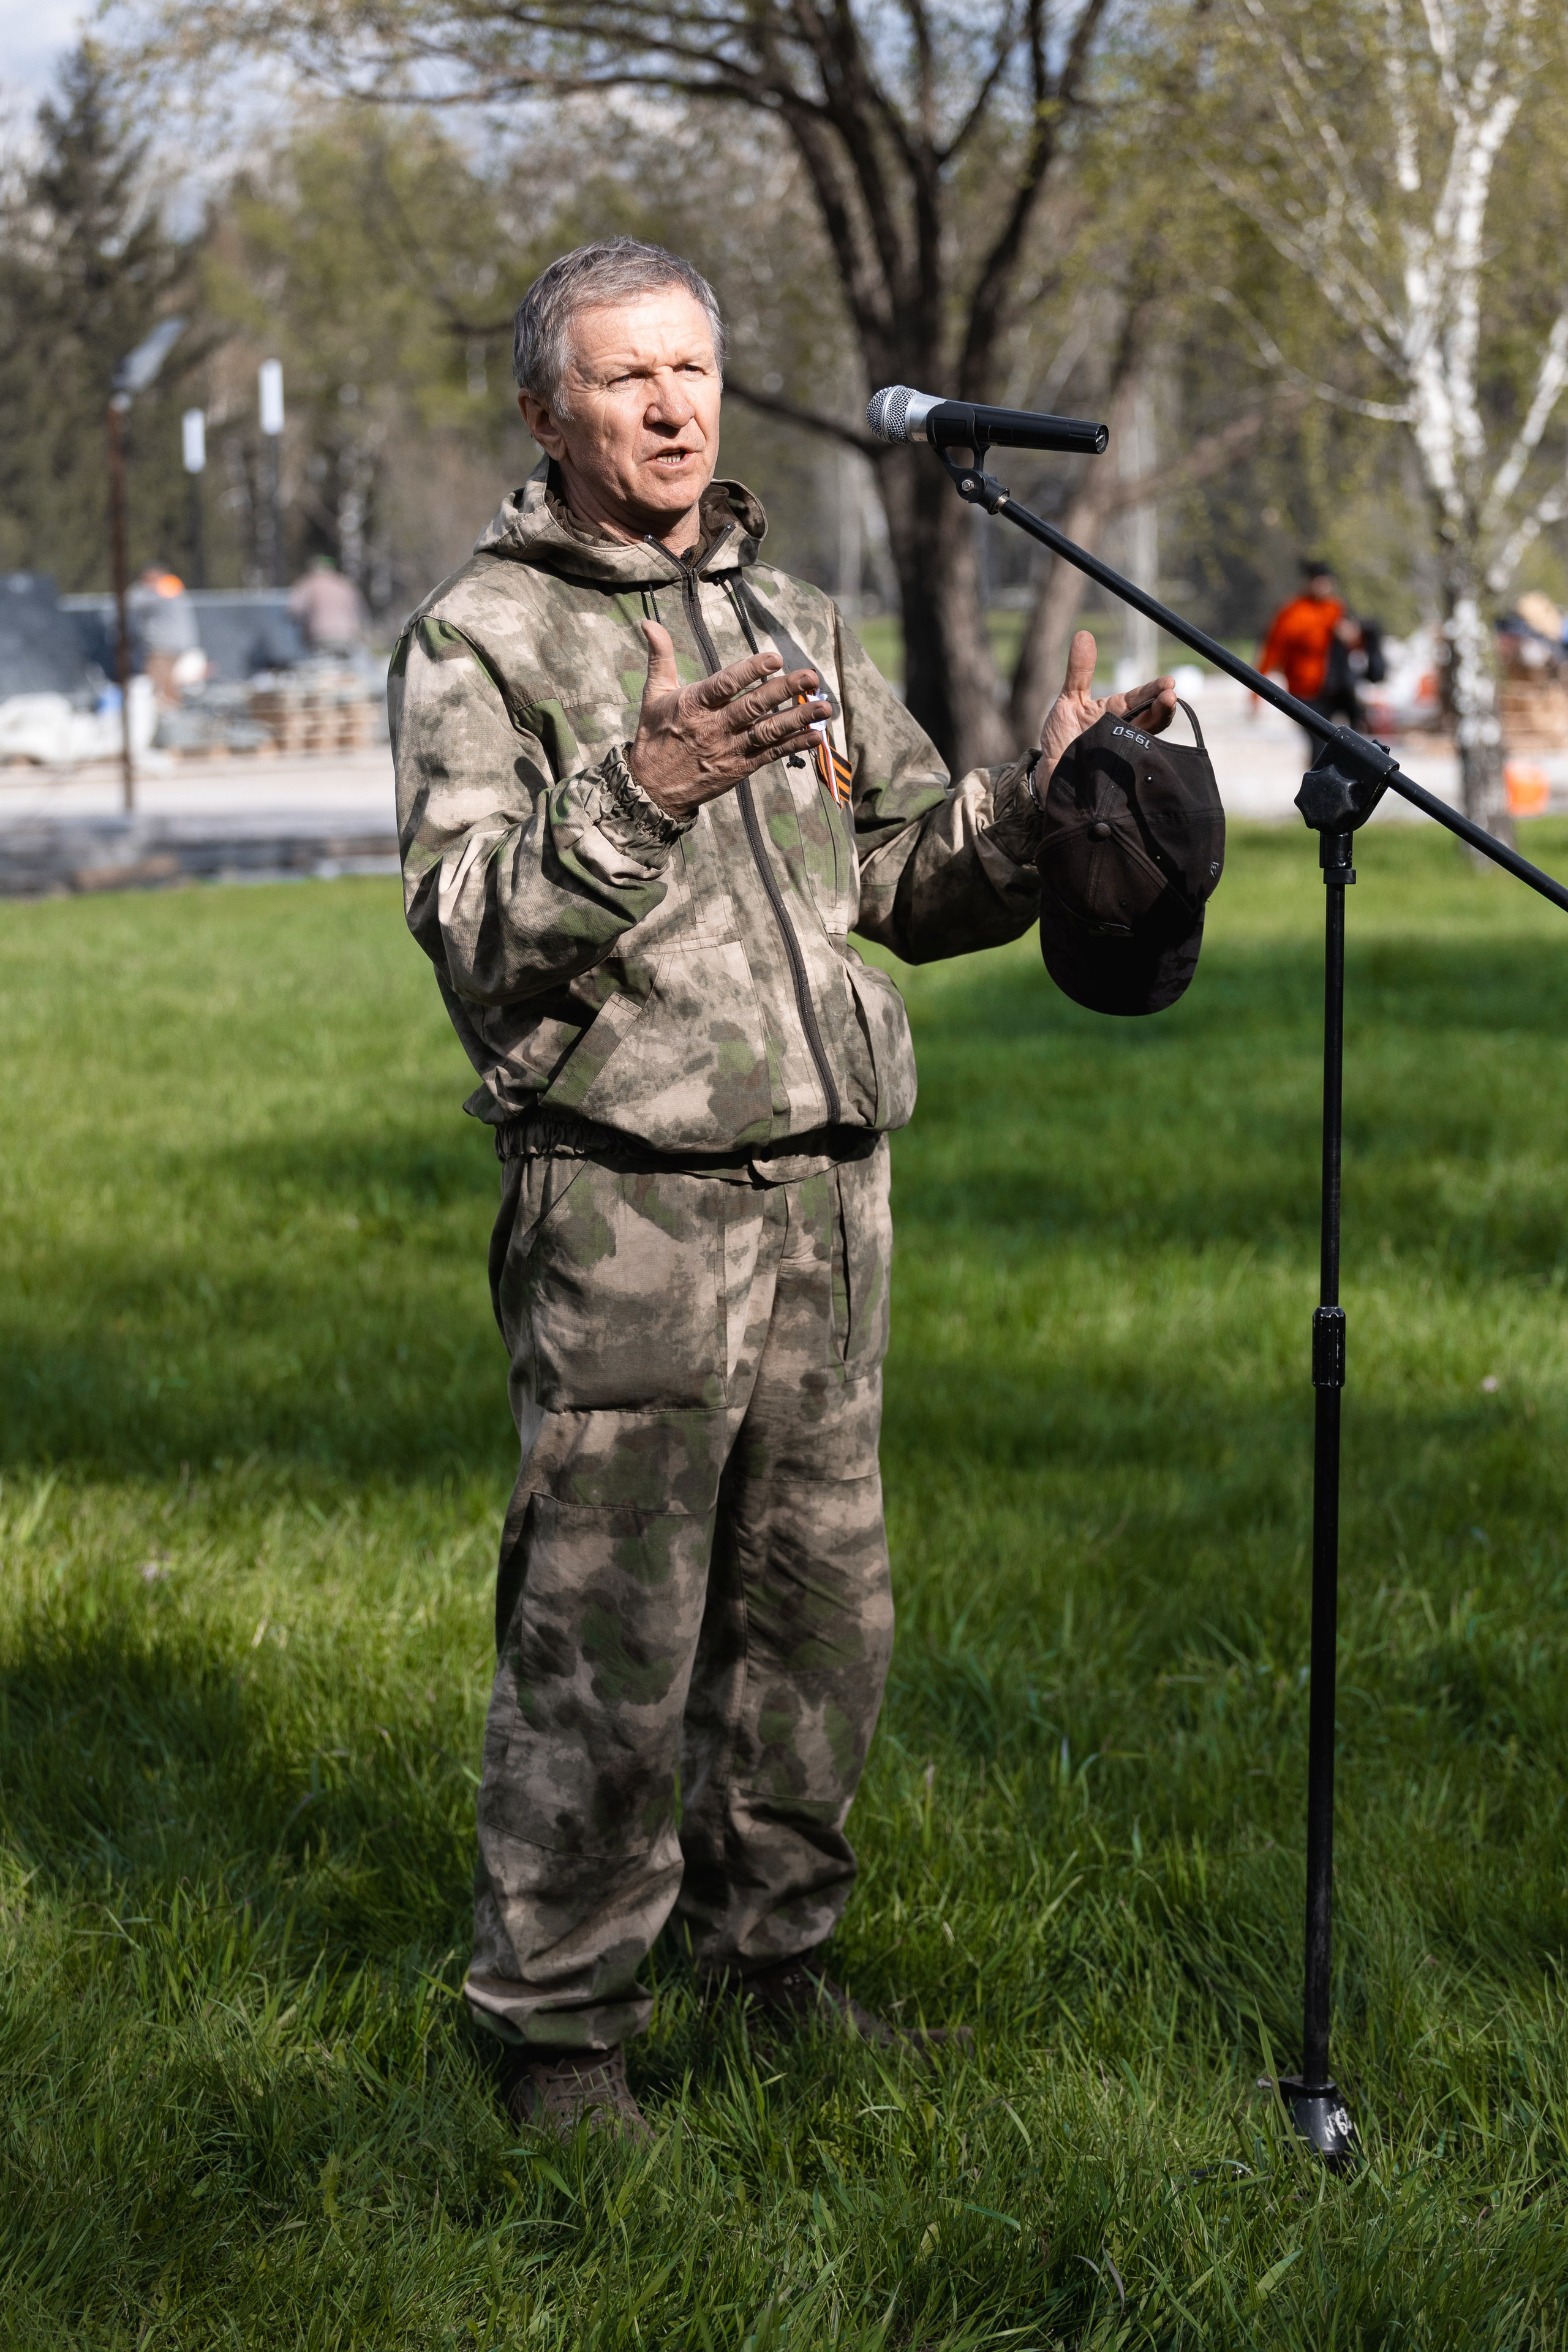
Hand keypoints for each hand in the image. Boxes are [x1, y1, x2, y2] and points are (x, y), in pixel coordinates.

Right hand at [627, 621, 830, 817]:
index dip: (751, 671)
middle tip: (810, 676)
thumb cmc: (655, 736)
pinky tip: (815, 736)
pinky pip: (771, 754)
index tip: (774, 658)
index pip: (726, 684)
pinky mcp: (739, 768)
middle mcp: (714, 727)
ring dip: (798, 719)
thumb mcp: (653, 695)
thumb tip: (648, 623)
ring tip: (824, 707)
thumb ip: (660, 658)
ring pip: (768, 731)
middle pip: (753, 706)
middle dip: (784, 690)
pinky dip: (794, 746)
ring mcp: (729, 749)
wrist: (651, 791)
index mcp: (694, 705)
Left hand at [1038, 628, 1176, 776]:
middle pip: (1152, 719)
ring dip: (1156, 727)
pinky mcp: (1116, 775)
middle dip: (1163, 708)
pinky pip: (1131, 768)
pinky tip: (1144, 749)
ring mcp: (1122, 754)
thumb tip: (1084, 634)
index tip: (1168, 683)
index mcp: (1117, 712)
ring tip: (1165, 712)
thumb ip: (1079, 671)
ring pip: (1147, 742)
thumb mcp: (1068, 699)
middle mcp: (1124, 732)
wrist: (1050, 772)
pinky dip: (1138, 757)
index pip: (1141, 698)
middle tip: (1170, 697)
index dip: (1155, 690)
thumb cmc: (1061, 736)